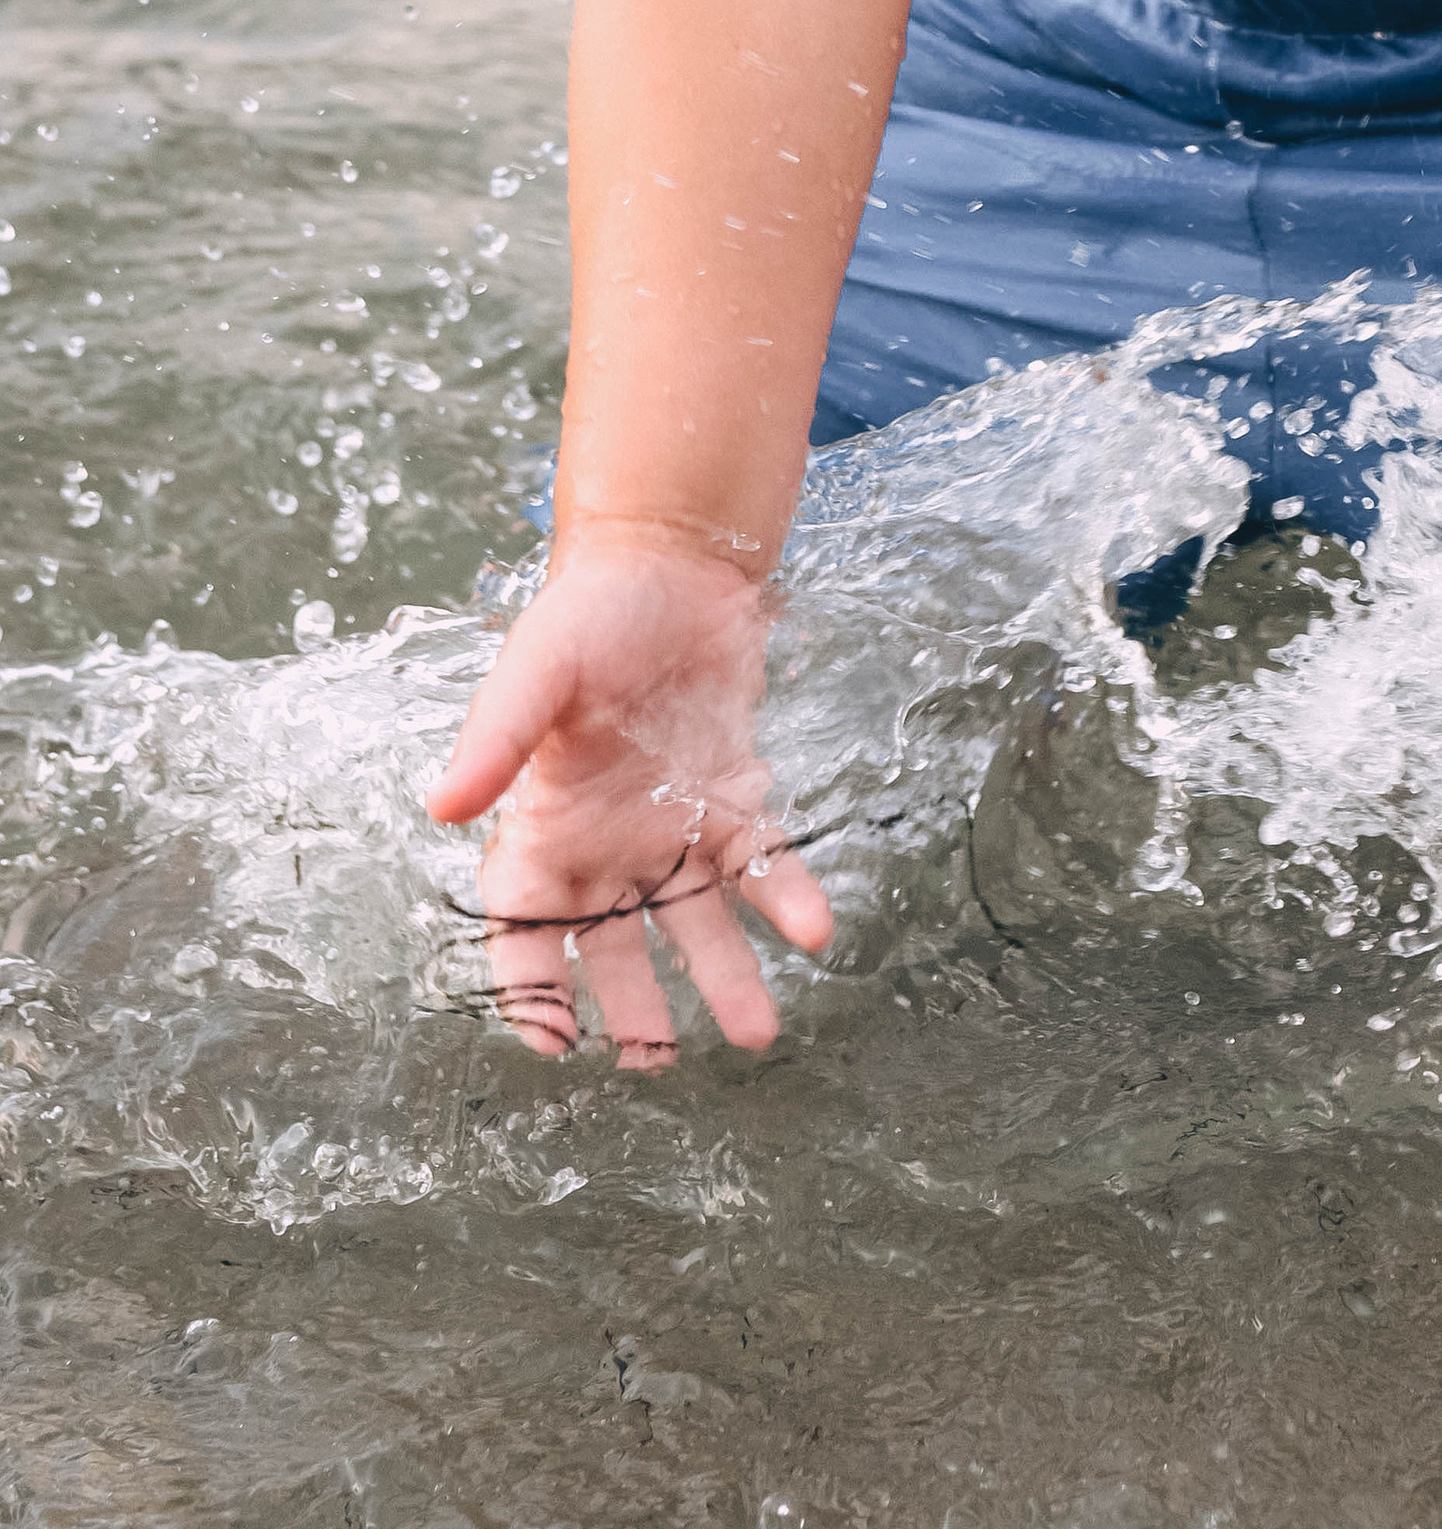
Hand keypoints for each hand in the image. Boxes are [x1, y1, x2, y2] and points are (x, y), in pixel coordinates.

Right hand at [426, 528, 833, 1066]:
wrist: (675, 561)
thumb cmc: (589, 611)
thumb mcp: (535, 670)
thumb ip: (496, 738)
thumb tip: (441, 806)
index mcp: (545, 821)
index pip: (524, 925)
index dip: (529, 987)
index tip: (553, 1043)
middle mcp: (607, 839)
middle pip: (613, 945)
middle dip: (635, 1009)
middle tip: (657, 1064)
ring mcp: (672, 822)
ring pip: (696, 920)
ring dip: (725, 975)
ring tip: (758, 1034)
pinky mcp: (733, 794)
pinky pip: (762, 861)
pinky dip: (787, 895)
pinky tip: (816, 929)